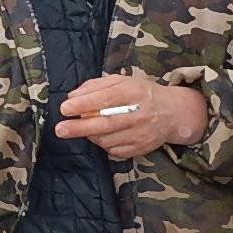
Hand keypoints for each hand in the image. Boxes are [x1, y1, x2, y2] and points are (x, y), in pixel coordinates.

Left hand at [54, 71, 209, 158]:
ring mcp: (141, 134)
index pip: (105, 99)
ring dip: (90, 135)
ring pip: (107, 139)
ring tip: (85, 128)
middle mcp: (139, 114)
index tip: (65, 109)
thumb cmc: (141, 93)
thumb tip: (72, 96)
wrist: (172, 113)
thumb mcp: (121, 81)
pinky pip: (114, 150)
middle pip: (105, 123)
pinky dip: (103, 144)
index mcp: (133, 92)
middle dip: (79, 127)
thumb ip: (96, 86)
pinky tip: (103, 135)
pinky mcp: (141, 148)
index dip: (84, 104)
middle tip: (60, 129)